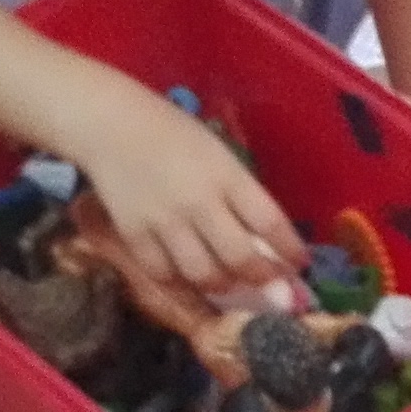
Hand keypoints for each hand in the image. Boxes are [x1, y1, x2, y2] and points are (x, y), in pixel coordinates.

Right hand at [79, 95, 306, 298]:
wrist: (112, 125)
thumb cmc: (173, 134)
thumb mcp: (219, 155)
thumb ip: (240, 192)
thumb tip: (264, 237)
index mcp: (227, 176)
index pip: (269, 221)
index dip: (289, 249)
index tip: (299, 264)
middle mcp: (200, 202)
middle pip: (239, 257)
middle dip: (260, 278)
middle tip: (267, 283)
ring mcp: (166, 221)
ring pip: (203, 274)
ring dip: (222, 285)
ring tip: (226, 283)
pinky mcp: (135, 234)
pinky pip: (163, 274)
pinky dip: (180, 284)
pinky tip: (187, 279)